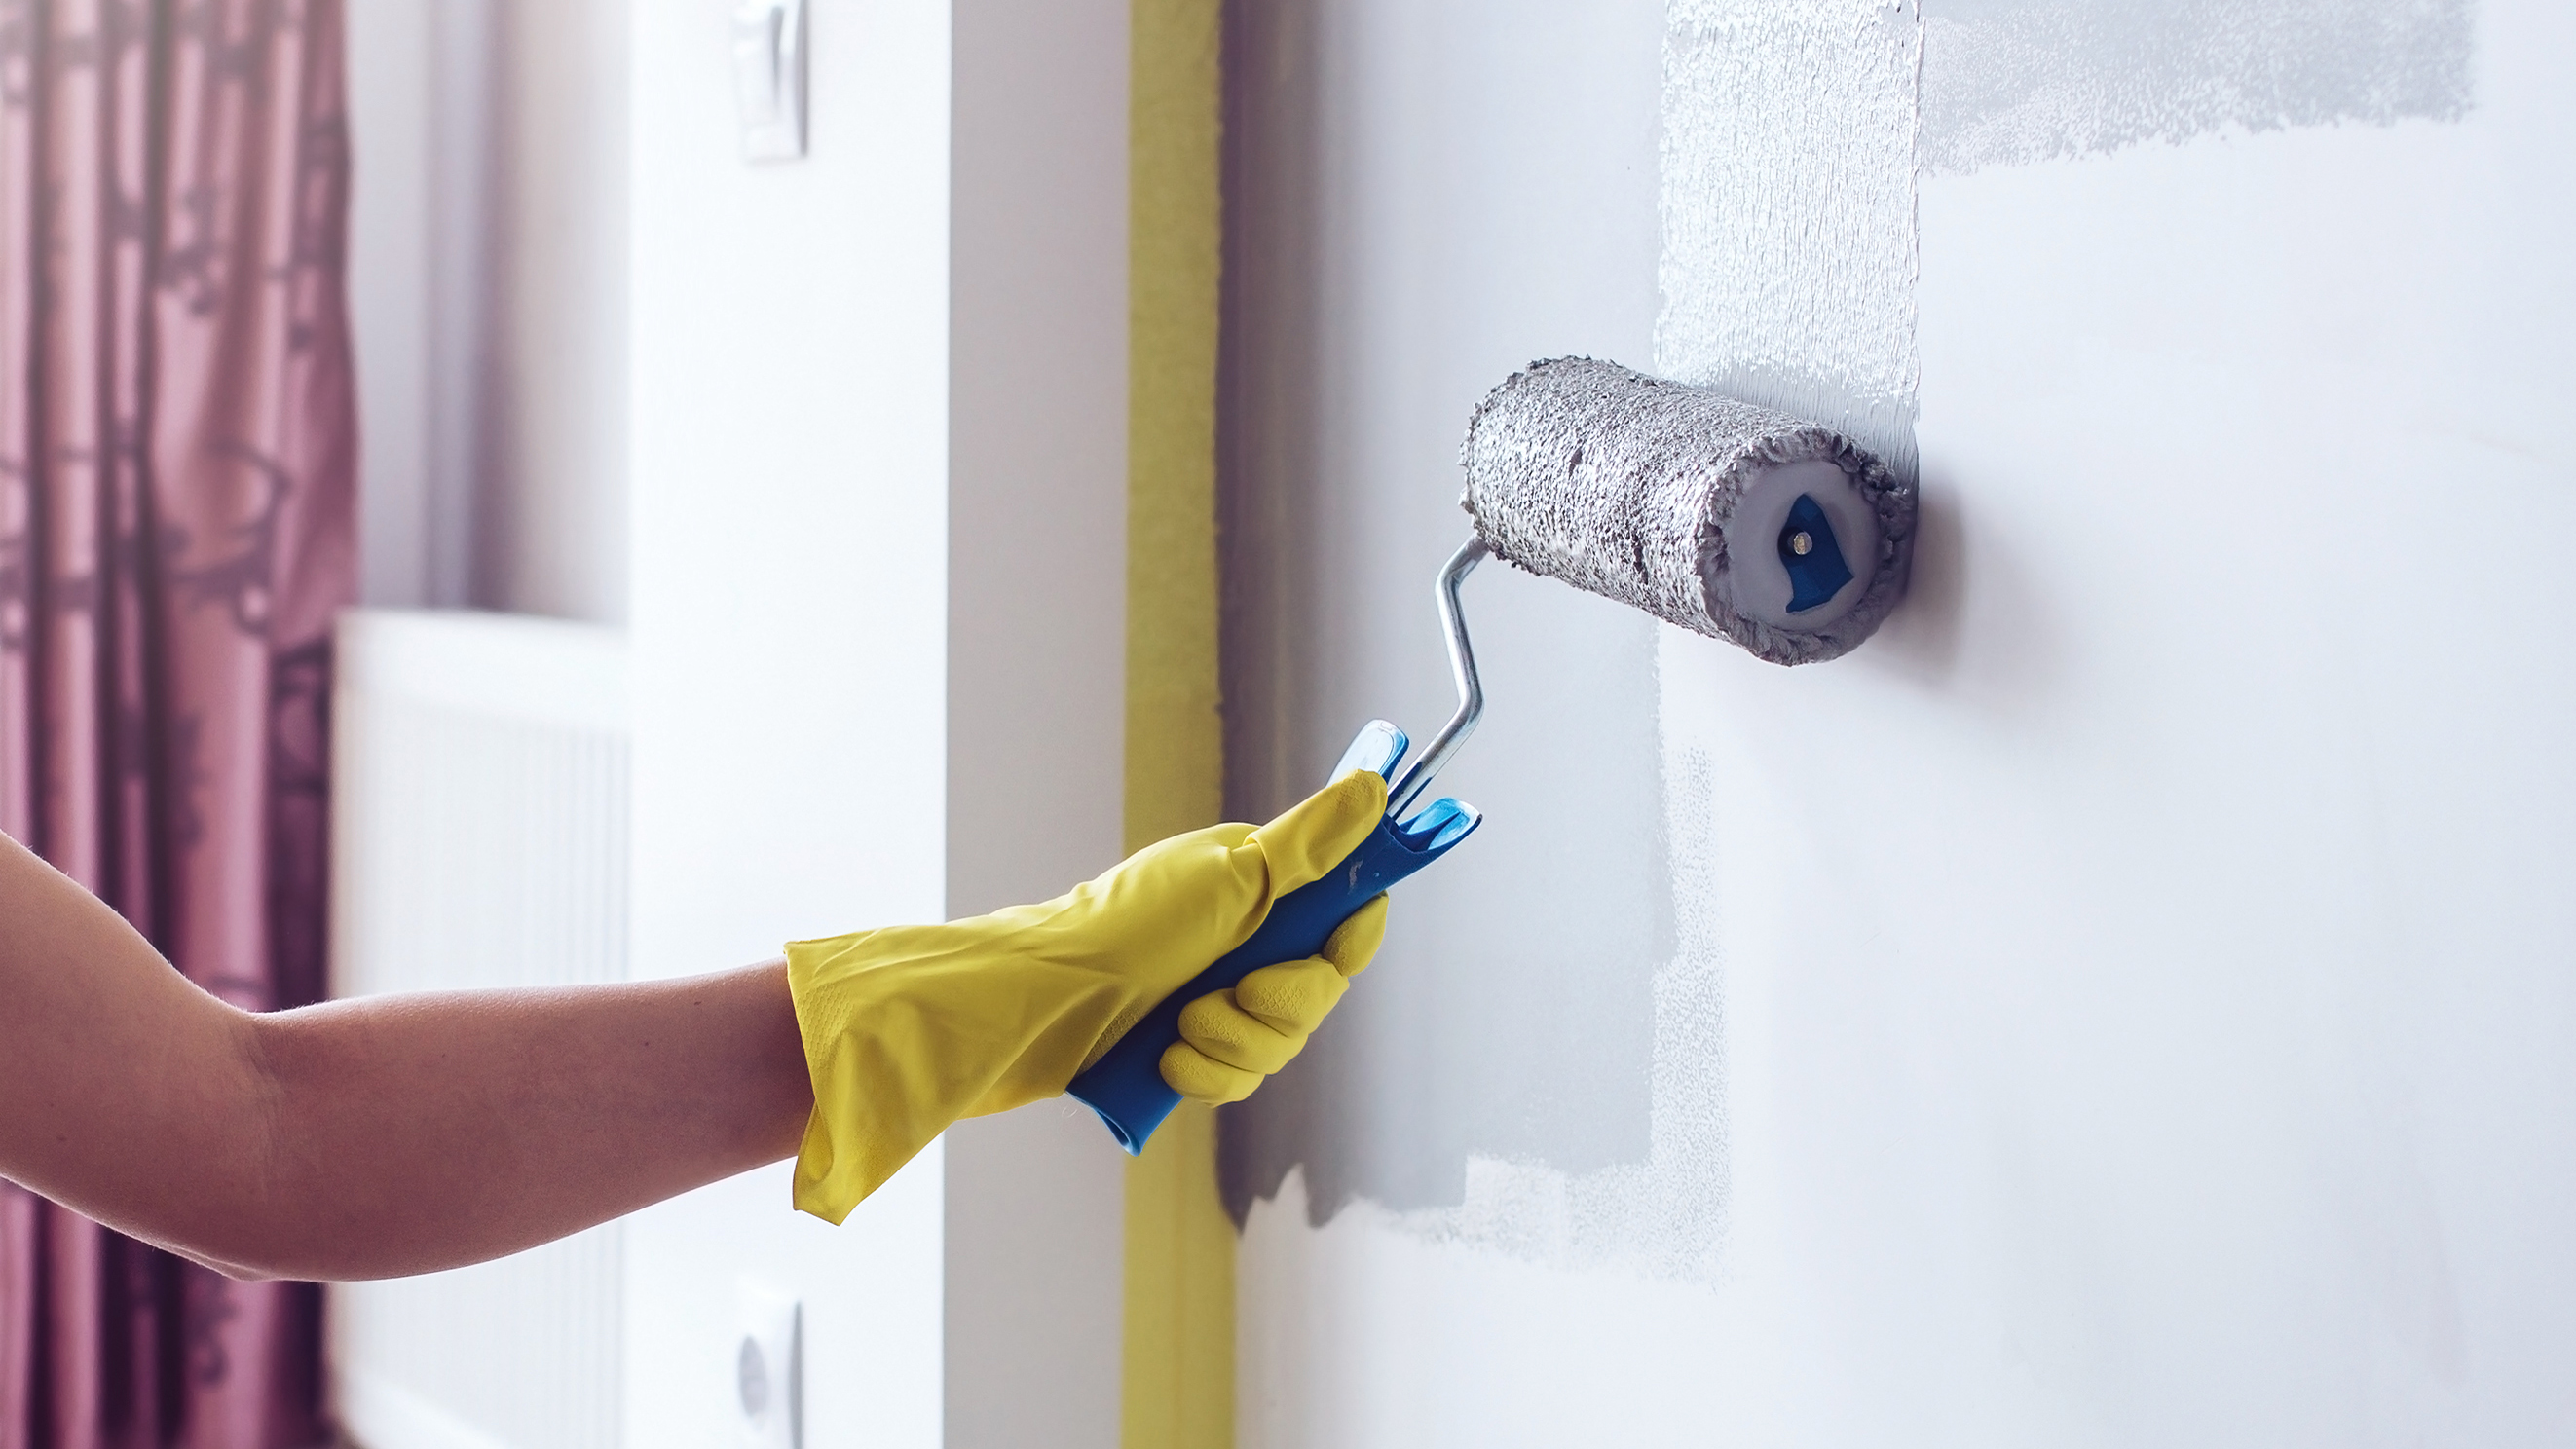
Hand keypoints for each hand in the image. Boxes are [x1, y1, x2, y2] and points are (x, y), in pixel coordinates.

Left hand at [786, 770, 1387, 1221]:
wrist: (1036, 1005)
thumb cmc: (1124, 928)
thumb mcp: (1230, 876)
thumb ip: (1311, 843)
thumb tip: (1373, 784)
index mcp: (1258, 887)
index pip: (1343, 919)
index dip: (1347, 941)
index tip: (1333, 946)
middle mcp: (1240, 941)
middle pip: (1316, 994)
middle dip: (1278, 1007)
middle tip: (1229, 993)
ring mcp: (1212, 998)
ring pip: (1278, 1046)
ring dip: (1232, 1044)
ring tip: (1180, 1028)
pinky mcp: (1184, 1052)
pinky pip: (1235, 1081)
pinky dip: (1203, 1075)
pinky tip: (1164, 1061)